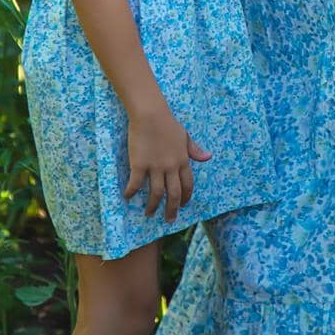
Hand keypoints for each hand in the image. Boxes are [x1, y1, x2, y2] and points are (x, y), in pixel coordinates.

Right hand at [124, 106, 211, 222]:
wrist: (151, 114)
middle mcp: (171, 167)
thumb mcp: (184, 136)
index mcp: (182, 160)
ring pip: (156, 193)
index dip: (185, 197)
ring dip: (153, 206)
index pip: (187, 185)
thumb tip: (208, 157)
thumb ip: (194, 149)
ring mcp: (155, 167)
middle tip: (169, 220)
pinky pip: (135, 183)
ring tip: (149, 214)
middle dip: (172, 209)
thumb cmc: (167, 123)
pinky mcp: (139, 164)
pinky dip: (131, 192)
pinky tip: (127, 197)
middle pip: (173, 194)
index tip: (182, 206)